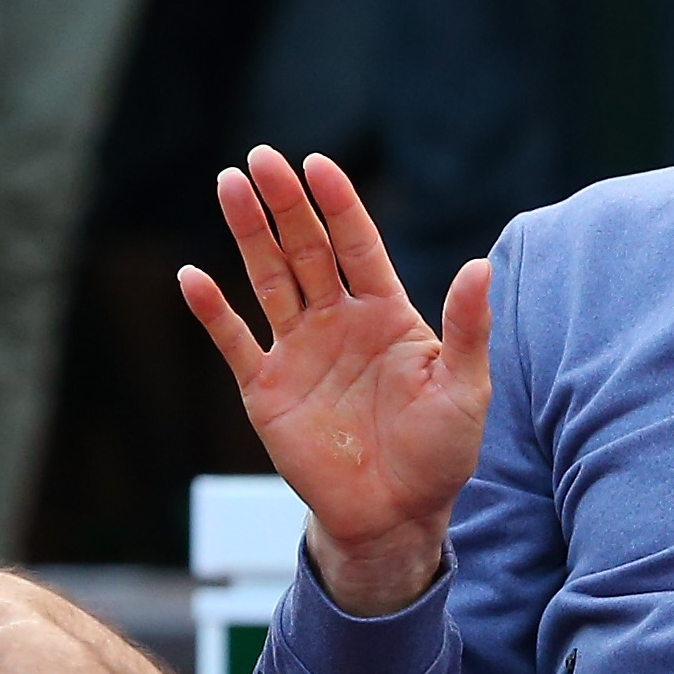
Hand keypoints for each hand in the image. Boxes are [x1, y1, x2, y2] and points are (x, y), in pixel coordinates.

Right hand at [176, 146, 488, 615]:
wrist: (395, 515)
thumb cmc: (439, 452)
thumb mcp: (464, 388)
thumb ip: (467, 327)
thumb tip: (481, 264)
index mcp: (386, 313)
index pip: (358, 244)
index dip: (338, 204)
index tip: (317, 165)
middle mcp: (338, 321)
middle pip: (307, 249)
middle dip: (285, 204)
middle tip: (261, 158)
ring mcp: (299, 351)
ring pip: (268, 278)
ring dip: (248, 234)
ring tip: (228, 185)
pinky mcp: (266, 389)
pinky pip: (234, 341)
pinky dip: (213, 310)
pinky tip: (193, 276)